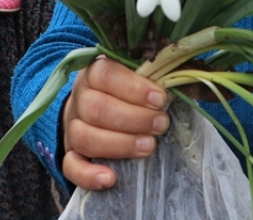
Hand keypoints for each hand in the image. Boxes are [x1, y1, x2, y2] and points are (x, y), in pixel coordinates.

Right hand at [61, 57, 169, 190]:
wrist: (97, 109)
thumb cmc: (128, 93)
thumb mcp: (139, 79)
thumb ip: (154, 80)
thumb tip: (182, 85)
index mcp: (95, 73)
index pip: (106, 75)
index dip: (133, 88)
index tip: (160, 99)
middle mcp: (79, 98)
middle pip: (95, 108)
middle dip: (133, 119)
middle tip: (160, 124)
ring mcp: (71, 126)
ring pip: (84, 137)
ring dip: (119, 144)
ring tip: (148, 146)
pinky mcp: (70, 153)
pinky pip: (70, 166)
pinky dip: (88, 175)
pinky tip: (111, 179)